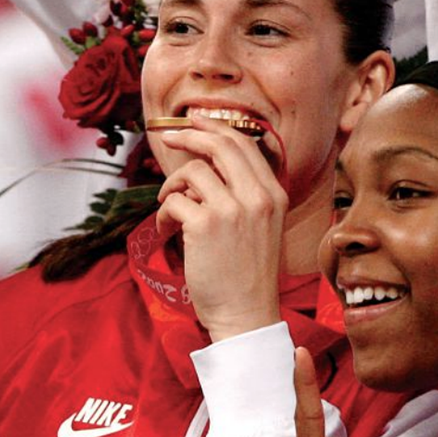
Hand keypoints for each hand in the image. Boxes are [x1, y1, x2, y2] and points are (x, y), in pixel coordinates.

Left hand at [153, 112, 285, 342]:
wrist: (245, 315)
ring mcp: (233, 209)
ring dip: (171, 188)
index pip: (244, 143)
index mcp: (274, 194)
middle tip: (167, 138)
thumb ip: (243, 195)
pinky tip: (166, 233)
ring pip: (192, 172)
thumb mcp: (260, 227)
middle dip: (189, 134)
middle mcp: (258, 196)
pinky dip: (163, 215)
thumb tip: (206, 166)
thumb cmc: (246, 276)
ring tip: (169, 210)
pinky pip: (174, 201)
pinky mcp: (206, 225)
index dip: (215, 127)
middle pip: (220, 144)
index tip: (193, 121)